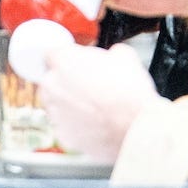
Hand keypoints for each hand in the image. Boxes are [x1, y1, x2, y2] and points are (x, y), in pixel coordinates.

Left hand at [33, 41, 158, 161]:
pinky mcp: (62, 134)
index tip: (77, 65)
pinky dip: (76, 125)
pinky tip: (95, 124)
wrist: (135, 129)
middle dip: (67, 82)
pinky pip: (65, 126)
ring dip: (70, 104)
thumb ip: (109, 53)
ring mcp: (55, 112)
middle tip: (90, 87)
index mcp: (63, 61)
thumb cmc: (129, 93)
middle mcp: (52, 86)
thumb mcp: (125, 57)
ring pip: (57, 104)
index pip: (52, 54)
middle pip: (52, 80)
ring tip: (96, 108)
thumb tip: (113, 55)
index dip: (67, 59)